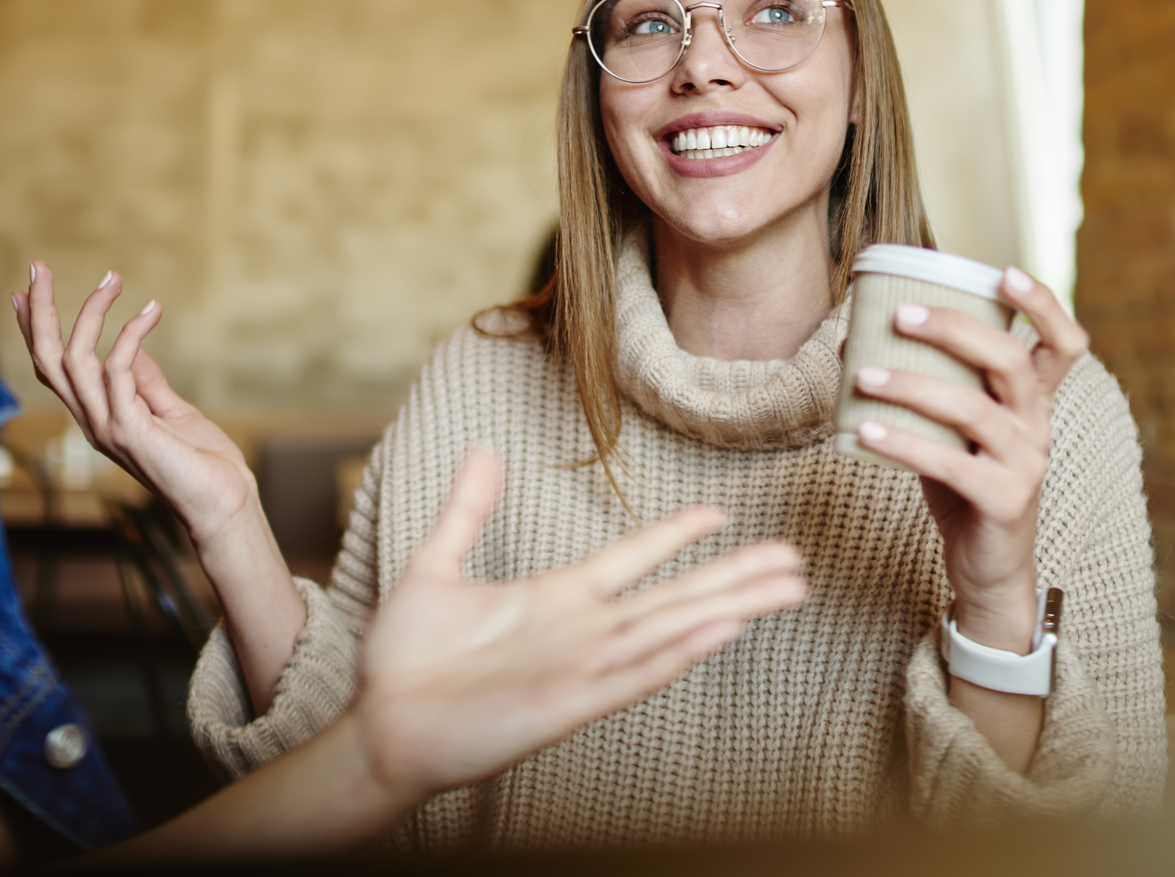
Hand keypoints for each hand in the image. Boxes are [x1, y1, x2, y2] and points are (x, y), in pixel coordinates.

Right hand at [12, 262, 258, 547]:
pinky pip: (119, 370)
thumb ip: (147, 382)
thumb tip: (134, 348)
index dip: (35, 330)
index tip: (22, 291)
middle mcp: (93, 421)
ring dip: (89, 312)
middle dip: (38, 312)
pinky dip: (132, 334)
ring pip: (74, 361)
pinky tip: (152, 310)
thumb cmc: (202, 463)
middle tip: (37, 265)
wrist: (224, 504)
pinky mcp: (130, 430)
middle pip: (47, 360)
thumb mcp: (170, 411)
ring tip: (112, 278)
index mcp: (98, 416)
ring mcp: (107, 427)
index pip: (53, 368)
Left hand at [351, 448, 807, 799]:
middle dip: (735, 576)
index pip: (632, 558)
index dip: (675, 534)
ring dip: (729, 608)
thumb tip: (479, 448)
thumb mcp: (434, 567)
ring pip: (671, 629)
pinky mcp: (568, 704)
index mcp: (556, 599)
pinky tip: (722, 629)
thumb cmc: (405, 661)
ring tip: (785, 587)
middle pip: (674, 596)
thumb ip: (466, 511)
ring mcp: (580, 668)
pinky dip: (680, 651)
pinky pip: (635, 673)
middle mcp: (581, 632)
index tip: (720, 510)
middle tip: (795, 558)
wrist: (379, 726)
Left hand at [848, 267, 1086, 650]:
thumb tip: (852, 338)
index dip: (1043, 305)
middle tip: (900, 314)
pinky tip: (864, 430)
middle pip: (1011, 361)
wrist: (987, 569)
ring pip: (975, 410)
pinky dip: (904, 443)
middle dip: (955, 329)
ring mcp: (1026, 465)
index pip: (1064, 343)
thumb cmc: (963, 485)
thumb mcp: (946, 430)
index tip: (1005, 272)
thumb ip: (918, 386)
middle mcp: (1038, 426)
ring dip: (914, 386)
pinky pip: (951, 465)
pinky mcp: (1004, 502)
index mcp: (1033, 402)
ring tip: (863, 376)